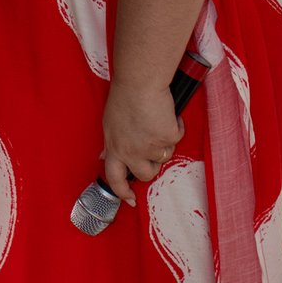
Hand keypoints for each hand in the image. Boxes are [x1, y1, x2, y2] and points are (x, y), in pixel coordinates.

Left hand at [100, 79, 183, 203]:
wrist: (140, 82)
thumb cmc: (124, 96)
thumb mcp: (110, 123)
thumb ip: (111, 142)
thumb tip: (104, 158)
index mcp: (114, 147)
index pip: (115, 178)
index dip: (122, 192)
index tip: (130, 200)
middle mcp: (131, 152)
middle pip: (146, 174)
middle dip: (153, 165)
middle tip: (155, 147)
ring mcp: (150, 147)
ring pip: (164, 156)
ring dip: (164, 142)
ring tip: (157, 121)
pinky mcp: (168, 138)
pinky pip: (177, 136)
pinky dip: (175, 125)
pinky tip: (167, 112)